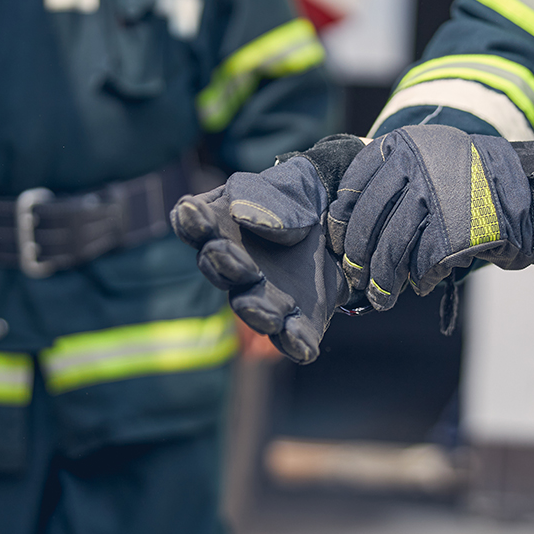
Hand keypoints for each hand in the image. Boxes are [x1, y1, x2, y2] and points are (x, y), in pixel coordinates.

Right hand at [171, 134, 366, 363]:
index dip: (191, 221)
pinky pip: (291, 337)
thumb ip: (263, 198)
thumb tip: (242, 217)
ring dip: (256, 312)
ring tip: (269, 316)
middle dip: (225, 266)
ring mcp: (263, 297)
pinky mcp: (295, 320)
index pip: (194, 224)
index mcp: (221, 226)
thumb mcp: (291, 186)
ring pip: (250, 308)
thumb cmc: (299, 201)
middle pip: (219, 270)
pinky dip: (295, 343)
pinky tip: (302, 347)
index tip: (193, 213)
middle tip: (237, 261)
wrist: (341, 228)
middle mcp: (235, 267)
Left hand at [326, 125, 533, 310]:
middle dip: (356, 257)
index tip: (337, 242)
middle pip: (367, 222)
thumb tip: (345, 226)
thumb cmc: (471, 181)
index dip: (340, 220)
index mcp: (404, 146)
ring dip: (382, 279)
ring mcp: (435, 200)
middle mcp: (415, 168)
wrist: (527, 190)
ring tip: (381, 296)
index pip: (355, 186)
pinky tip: (420, 284)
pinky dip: (418, 280)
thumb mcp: (429, 158)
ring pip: (390, 249)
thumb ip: (392, 180)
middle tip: (354, 276)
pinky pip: (421, 264)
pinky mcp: (453, 232)